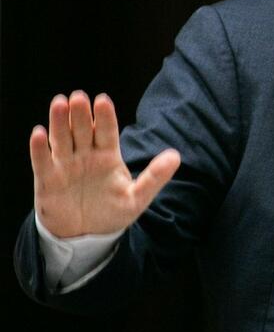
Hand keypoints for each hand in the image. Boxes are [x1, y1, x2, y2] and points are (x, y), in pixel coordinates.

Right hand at [30, 90, 180, 238]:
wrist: (87, 235)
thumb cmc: (113, 212)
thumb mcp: (137, 197)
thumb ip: (155, 177)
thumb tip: (176, 156)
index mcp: (108, 155)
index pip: (106, 131)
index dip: (104, 116)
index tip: (103, 100)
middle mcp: (86, 155)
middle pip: (82, 130)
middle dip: (80, 114)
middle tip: (79, 96)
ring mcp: (66, 166)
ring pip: (62, 140)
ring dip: (59, 122)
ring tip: (59, 103)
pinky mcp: (48, 180)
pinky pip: (42, 162)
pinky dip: (39, 149)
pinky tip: (39, 133)